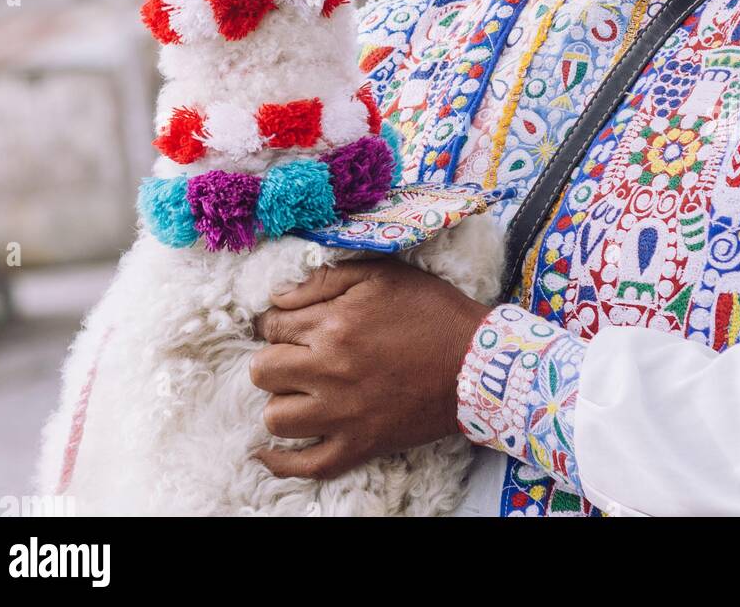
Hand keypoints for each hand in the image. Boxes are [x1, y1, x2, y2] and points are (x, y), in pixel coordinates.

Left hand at [249, 257, 491, 480]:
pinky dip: (281, 462)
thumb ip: (326, 279)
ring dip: (281, 401)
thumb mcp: (382, 274)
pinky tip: (269, 451)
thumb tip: (279, 296)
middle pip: (264, 372)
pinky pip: (306, 466)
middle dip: (273, 359)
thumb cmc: (431, 312)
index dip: (276, 322)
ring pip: (276, 418)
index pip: (273, 325)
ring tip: (299, 391)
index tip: (288, 324)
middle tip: (295, 355)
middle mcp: (330, 371)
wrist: (474, 364)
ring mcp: (342, 415)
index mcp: (334, 325)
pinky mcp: (359, 446)